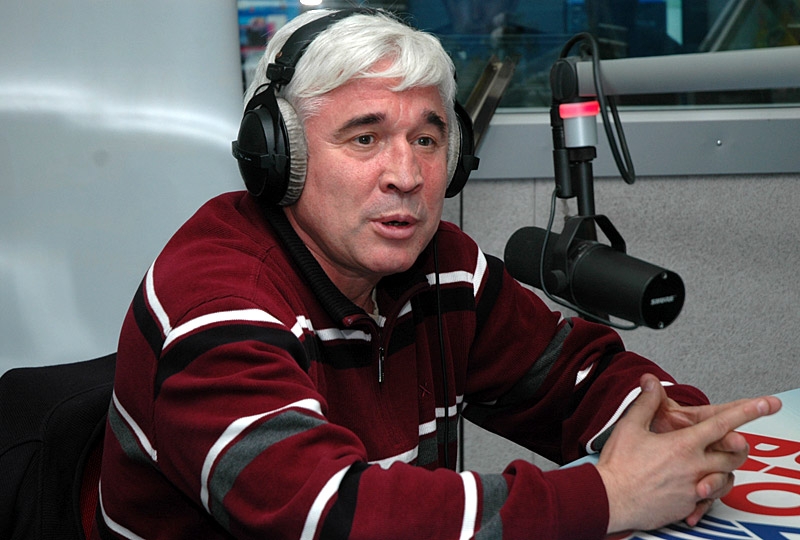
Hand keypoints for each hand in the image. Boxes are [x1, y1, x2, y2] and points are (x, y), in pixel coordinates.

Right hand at [596, 374, 780, 533]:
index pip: (723, 423)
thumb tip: (651, 382)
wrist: (610, 499)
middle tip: (735, 443)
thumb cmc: (619, 466)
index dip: (748, 411)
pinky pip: (709, 499)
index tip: (766, 403)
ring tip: (708, 465)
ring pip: (726, 478)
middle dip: (738, 447)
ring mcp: (694, 488)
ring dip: (723, 470)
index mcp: (684, 444)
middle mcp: (695, 467)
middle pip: (733, 455)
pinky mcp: (688, 505)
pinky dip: (706, 492)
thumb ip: (646, 403)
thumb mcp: (630, 427)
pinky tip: (693, 488)